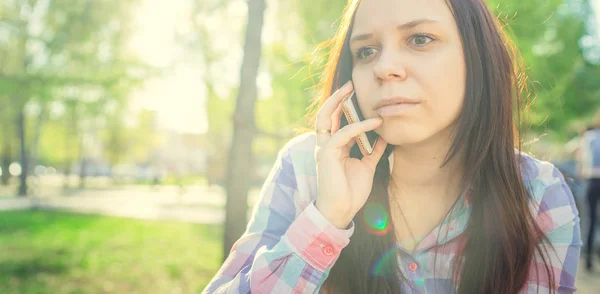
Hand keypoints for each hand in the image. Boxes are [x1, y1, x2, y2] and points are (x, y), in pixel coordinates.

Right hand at [314, 81, 387, 228]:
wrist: (342, 210)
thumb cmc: (351, 191)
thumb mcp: (367, 166)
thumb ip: (374, 150)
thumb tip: (384, 135)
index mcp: (333, 147)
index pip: (334, 120)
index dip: (341, 105)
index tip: (353, 92)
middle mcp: (325, 145)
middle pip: (325, 114)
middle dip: (335, 97)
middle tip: (349, 84)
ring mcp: (324, 148)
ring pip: (327, 117)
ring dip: (339, 102)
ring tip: (352, 90)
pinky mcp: (326, 153)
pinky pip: (343, 133)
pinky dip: (360, 126)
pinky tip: (375, 122)